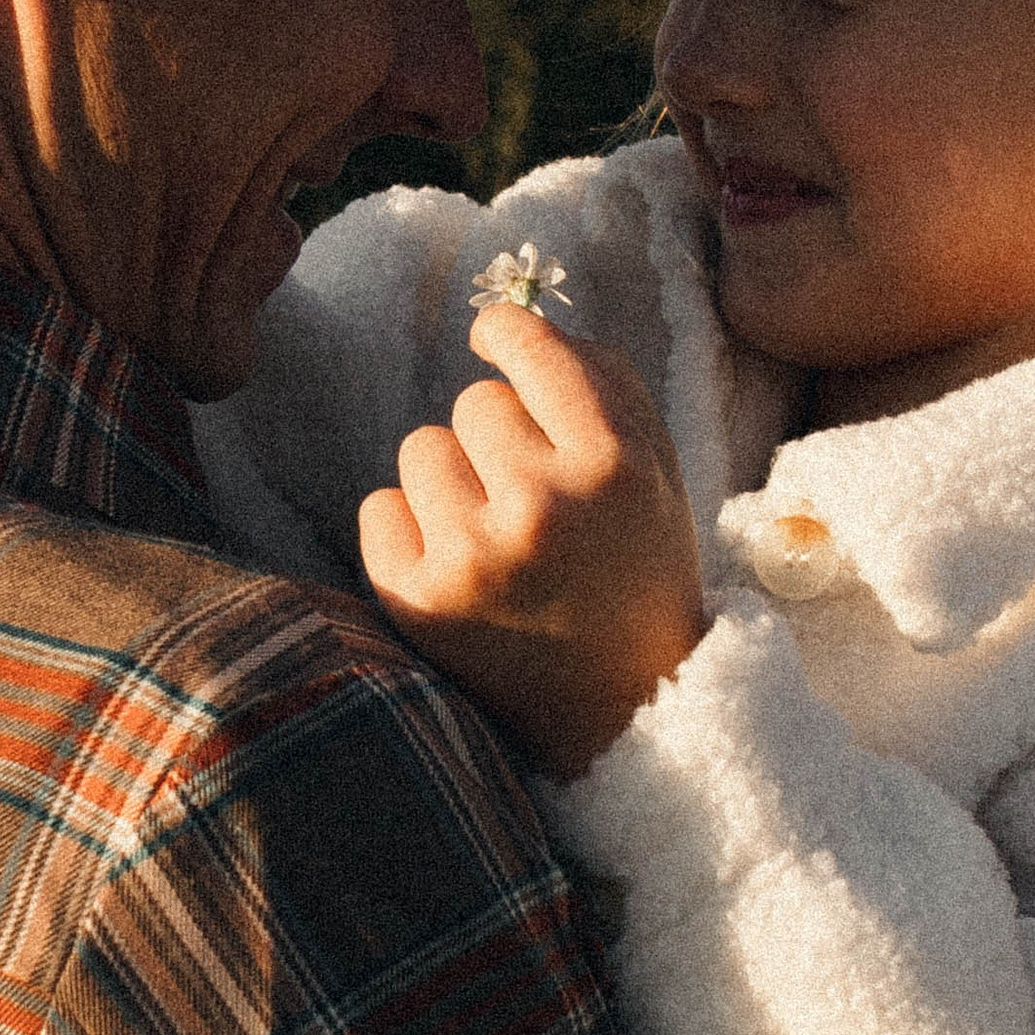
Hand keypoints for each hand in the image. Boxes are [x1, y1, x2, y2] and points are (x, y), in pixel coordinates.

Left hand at [357, 300, 706, 780]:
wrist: (624, 713)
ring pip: (420, 450)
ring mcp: (474, 557)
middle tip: (532, 503)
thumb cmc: (638, 577)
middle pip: (474, 403)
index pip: (535, 352)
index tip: (494, 337)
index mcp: (614, 466)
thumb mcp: (656, 475)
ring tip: (496, 540)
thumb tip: (510, 322)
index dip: (507, 334)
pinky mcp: (417, 601)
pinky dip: (407, 532)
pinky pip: (378, 508)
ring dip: (450, 483)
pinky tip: (457, 570)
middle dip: (496, 440)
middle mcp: (543, 506)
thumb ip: (603, 386)